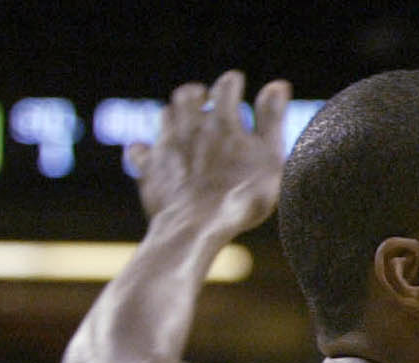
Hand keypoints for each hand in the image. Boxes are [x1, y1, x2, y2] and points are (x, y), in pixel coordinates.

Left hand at [128, 70, 288, 235]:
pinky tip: (154, 154)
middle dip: (197, 93)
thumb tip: (278, 84)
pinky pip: (139, 152)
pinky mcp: (149, 169)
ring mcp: (166, 146)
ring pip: (165, 116)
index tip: (237, 81)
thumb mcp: (270, 159)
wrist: (197, 226)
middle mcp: (190, 126)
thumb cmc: (241, 195)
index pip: (227, 86)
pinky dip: (146, 150)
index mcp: (222, 121)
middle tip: (206, 98)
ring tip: (186, 125)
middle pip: (187, 95)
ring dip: (175, 116)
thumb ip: (272, 120)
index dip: (233, 82)